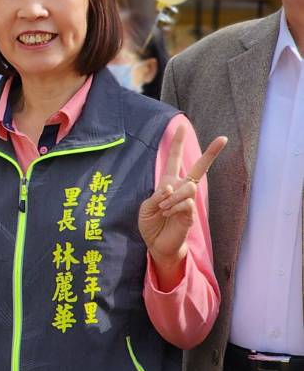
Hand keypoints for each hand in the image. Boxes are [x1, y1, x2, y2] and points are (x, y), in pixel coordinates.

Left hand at [138, 134, 225, 277]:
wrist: (158, 244)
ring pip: (187, 187)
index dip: (178, 144)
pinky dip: (174, 206)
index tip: (182, 127)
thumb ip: (157, 195)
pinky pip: (186, 202)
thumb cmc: (151, 224)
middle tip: (223, 138)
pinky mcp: (192, 212)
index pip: (174, 160)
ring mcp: (189, 200)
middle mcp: (181, 188)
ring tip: (164, 208)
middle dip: (211, 153)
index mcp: (168, 183)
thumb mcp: (146, 207)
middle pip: (198, 167)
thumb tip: (171, 187)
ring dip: (171, 197)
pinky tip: (168, 213)